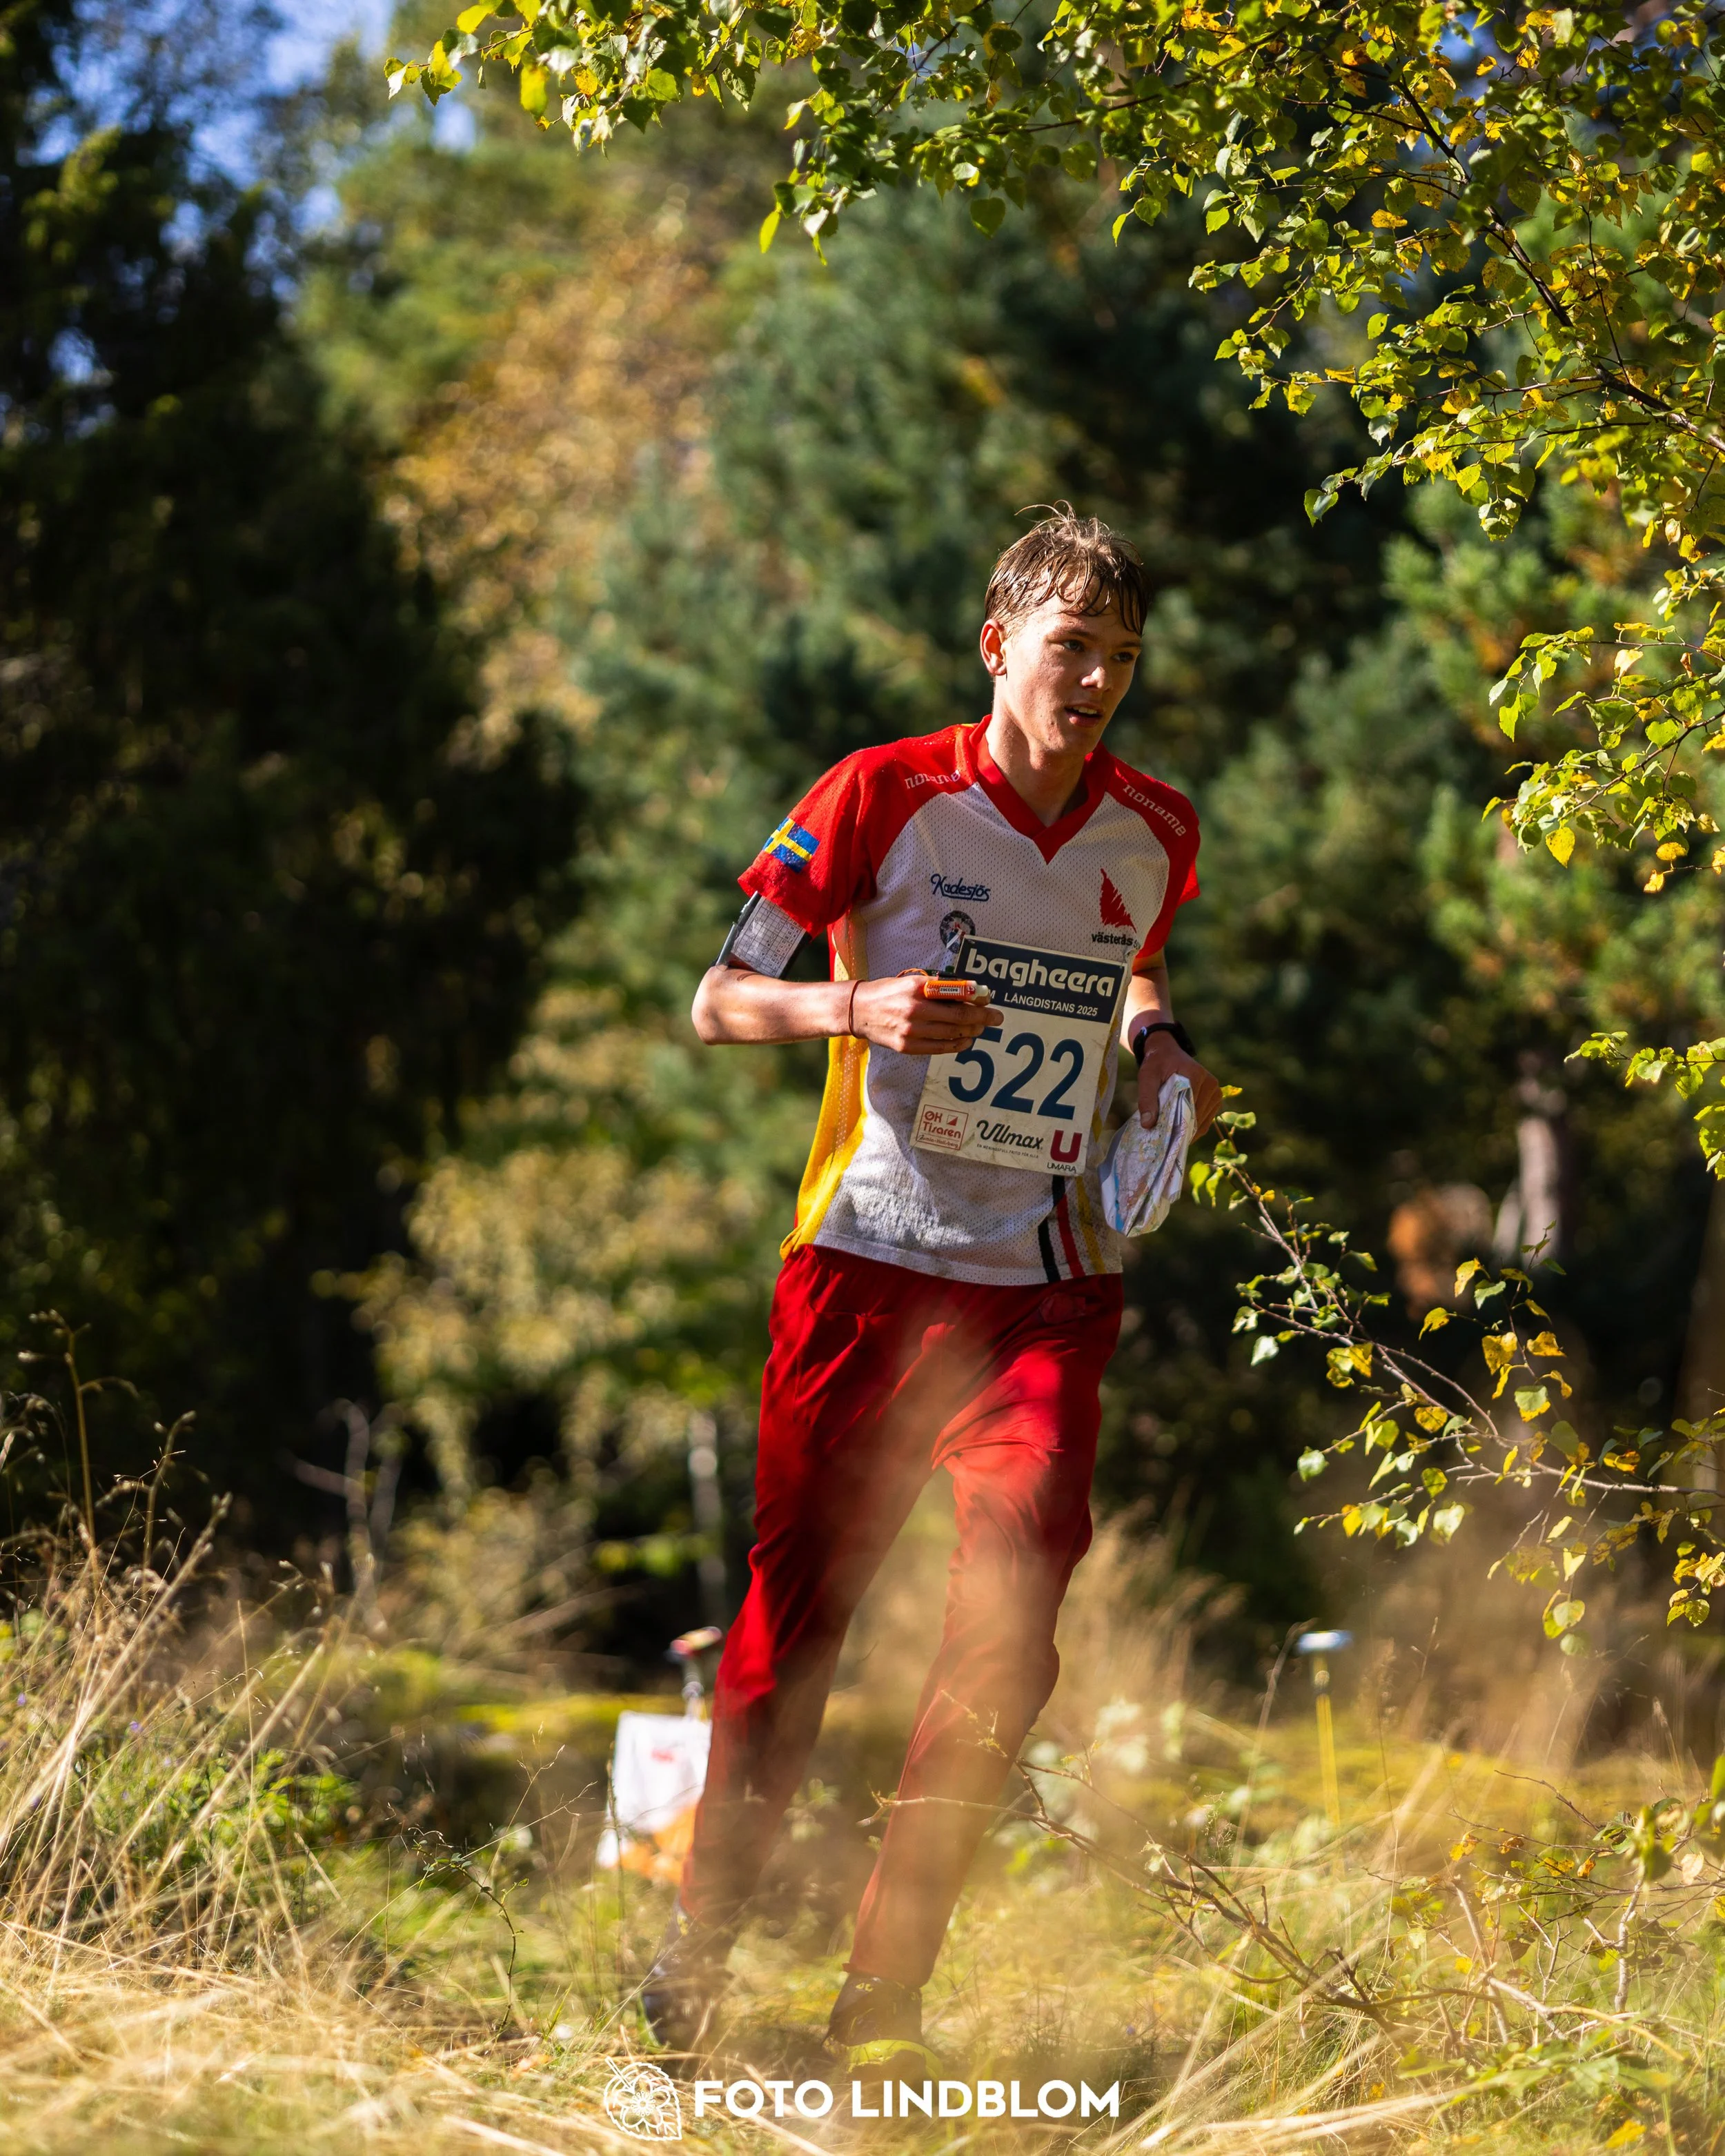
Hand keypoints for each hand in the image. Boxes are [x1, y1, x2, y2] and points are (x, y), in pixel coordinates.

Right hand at [849, 975, 1002, 1054]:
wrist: (859, 1011)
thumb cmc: (888, 993)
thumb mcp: (911, 982)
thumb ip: (937, 988)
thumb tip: (969, 993)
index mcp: (917, 988)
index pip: (955, 992)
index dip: (976, 996)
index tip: (988, 998)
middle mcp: (915, 1009)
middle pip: (959, 1015)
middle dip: (982, 1017)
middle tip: (997, 1018)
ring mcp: (911, 1030)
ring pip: (952, 1033)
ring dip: (972, 1031)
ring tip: (981, 1028)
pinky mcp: (907, 1046)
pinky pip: (939, 1048)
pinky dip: (957, 1045)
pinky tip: (966, 1041)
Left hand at [1136, 1033, 1220, 1136]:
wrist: (1167, 1052)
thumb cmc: (1157, 1064)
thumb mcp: (1147, 1077)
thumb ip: (1146, 1099)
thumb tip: (1148, 1124)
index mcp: (1196, 1075)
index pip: (1189, 1107)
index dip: (1179, 1124)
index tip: (1167, 1139)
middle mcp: (1211, 1084)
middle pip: (1197, 1116)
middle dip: (1183, 1130)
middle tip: (1167, 1143)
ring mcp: (1216, 1091)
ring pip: (1204, 1120)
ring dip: (1189, 1130)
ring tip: (1173, 1138)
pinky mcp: (1215, 1098)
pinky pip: (1206, 1119)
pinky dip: (1195, 1127)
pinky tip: (1182, 1132)